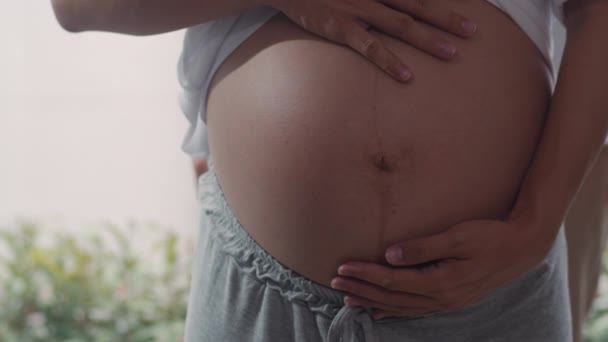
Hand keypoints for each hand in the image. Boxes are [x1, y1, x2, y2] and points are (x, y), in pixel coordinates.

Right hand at [272, 0, 476, 81]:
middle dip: (446, 19)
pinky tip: (407, 76)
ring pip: (401, 25)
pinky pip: (370, 46)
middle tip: (472, 32)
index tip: (466, 13)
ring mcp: (358, 9)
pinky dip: (390, 61)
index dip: (441, 3)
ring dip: (428, 39)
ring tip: (452, 54)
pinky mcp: (341, 27)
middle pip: (418, 5)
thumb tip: (387, 9)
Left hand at [329, 218, 555, 319]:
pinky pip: (414, 310)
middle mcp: (441, 298)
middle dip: (362, 289)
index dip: (366, 274)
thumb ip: (423, 246)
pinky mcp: (449, 299)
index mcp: (441, 282)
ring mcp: (446, 302)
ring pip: (400, 307)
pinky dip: (393, 311)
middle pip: (392, 297)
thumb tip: (390, 254)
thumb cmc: (490, 236)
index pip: (393, 281)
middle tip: (335, 281)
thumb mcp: (457, 236)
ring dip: (373, 302)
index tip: (343, 267)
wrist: (522, 248)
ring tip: (348, 298)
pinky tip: (378, 313)